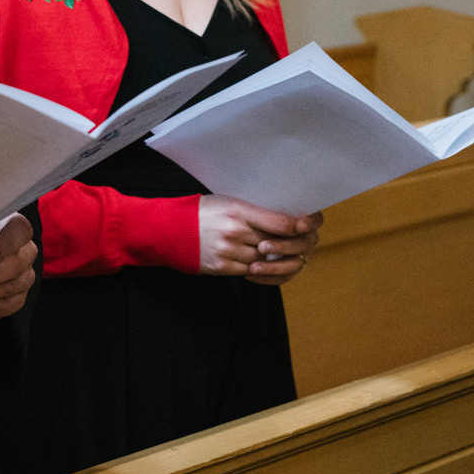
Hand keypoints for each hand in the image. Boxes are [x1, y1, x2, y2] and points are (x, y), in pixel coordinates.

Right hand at [200, 197, 322, 285]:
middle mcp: (234, 232)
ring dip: (267, 256)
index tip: (306, 226)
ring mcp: (228, 251)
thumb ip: (253, 211)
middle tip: (290, 239)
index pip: (279, 223)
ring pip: (263, 260)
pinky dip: (252, 267)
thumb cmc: (198, 212)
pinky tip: (249, 259)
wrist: (167, 229)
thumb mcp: (226, 202)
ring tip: (263, 248)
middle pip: (273, 242)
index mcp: (237, 211)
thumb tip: (283, 220)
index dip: (297, 226)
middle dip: (282, 242)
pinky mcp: (221, 267)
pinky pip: (248, 271)